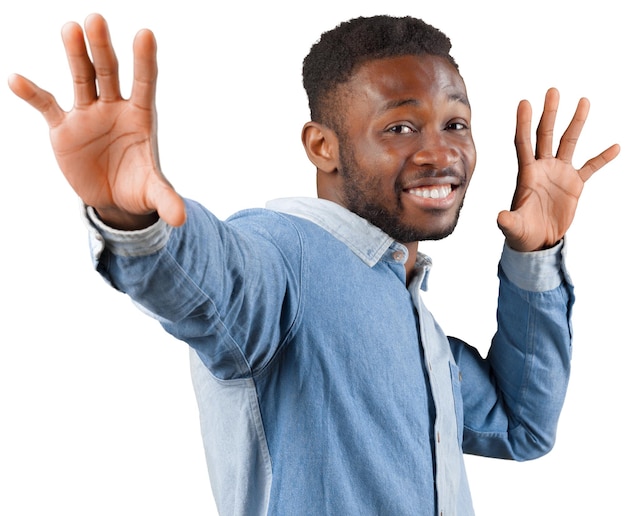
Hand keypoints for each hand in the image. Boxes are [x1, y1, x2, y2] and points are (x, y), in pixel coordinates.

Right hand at [8, 13, 185, 229]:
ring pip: (81, 79)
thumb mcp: (152, 193)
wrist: (113, 198)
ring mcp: (88, 114)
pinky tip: (17, 80)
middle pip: (109, 72)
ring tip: (70, 29)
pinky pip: (46, 106)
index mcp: (140, 117)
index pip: (144, 84)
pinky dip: (32, 93)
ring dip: (75, 55)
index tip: (145, 34)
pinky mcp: (63, 127)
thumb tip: (180, 220)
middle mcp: (114, 108)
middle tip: (96, 19)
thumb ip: (166, 200)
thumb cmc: (138, 187)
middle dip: (102, 48)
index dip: (144, 61)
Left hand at [497, 88, 619, 251]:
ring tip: (584, 101)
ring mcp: (559, 173)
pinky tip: (615, 147)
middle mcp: (542, 168)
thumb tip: (500, 217)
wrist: (537, 241)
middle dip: (549, 113)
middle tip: (553, 91)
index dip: (523, 123)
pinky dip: (602, 158)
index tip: (524, 102)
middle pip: (545, 135)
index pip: (523, 143)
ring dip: (576, 123)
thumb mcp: (513, 227)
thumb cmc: (521, 232)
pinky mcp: (574, 184)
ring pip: (568, 142)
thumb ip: (507, 221)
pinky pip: (591, 167)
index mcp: (526, 173)